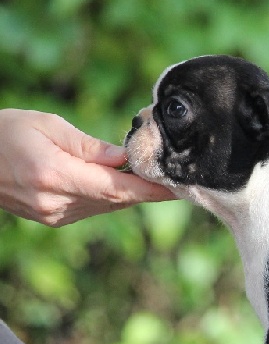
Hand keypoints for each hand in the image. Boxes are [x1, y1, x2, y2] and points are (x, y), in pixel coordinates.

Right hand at [0, 109, 175, 226]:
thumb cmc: (5, 132)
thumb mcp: (46, 125)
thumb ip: (88, 145)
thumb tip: (124, 158)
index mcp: (55, 175)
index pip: (115, 188)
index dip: (150, 190)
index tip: (177, 188)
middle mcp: (56, 202)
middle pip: (116, 200)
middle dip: (146, 190)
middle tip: (176, 178)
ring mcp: (53, 215)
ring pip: (106, 206)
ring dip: (128, 192)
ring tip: (150, 176)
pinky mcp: (52, 219)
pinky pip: (91, 208)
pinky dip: (108, 196)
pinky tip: (116, 181)